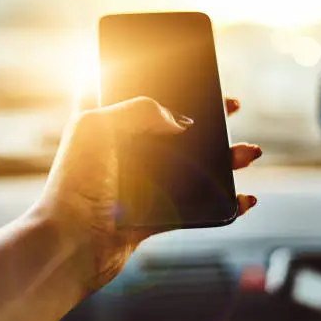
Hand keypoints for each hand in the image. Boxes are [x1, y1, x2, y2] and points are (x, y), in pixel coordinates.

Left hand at [34, 97, 260, 293]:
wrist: (72, 243)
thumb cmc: (74, 184)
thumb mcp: (96, 126)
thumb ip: (139, 108)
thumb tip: (179, 121)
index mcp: (107, 124)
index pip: (138, 93)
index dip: (167, 83)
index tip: (196, 77)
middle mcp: (125, 150)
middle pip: (173, 127)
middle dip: (206, 118)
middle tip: (231, 107)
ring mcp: (141, 182)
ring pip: (190, 164)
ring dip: (223, 157)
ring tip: (249, 153)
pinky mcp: (154, 211)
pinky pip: (195, 202)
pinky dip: (221, 200)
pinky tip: (244, 197)